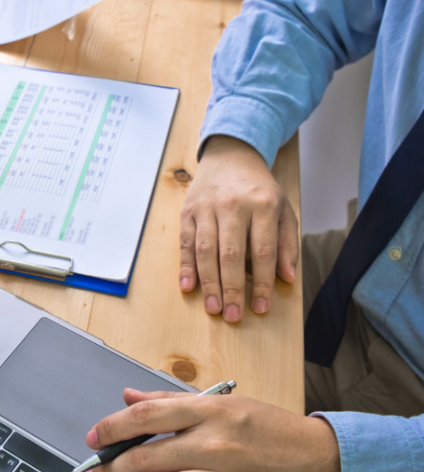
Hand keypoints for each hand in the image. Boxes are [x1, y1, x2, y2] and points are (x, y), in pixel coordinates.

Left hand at [79, 389, 339, 471]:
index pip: (145, 417)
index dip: (111, 428)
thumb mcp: (224, 404)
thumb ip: (171, 402)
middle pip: (144, 458)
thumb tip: (128, 397)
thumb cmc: (269, 430)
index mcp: (209, 412)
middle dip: (110, 470)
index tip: (93, 440)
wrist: (322, 462)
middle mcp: (215, 446)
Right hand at [180, 135, 298, 321]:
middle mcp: (232, 206)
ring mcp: (206, 208)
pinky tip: (188, 286)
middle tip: (232, 315)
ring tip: (212, 308)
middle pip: (231, 254)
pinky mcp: (187, 211)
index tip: (260, 307)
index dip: (261, 282)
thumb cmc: (259, 189)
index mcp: (262, 205)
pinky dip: (185, 266)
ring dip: (208, 283)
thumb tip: (286, 278)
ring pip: (205, 250)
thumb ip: (287, 243)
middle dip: (231, 288)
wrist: (230, 156)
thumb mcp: (283, 209)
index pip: (263, 251)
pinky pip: (185, 243)